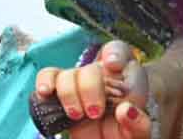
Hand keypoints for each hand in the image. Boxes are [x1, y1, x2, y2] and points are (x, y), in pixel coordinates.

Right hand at [33, 40, 151, 138]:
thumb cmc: (125, 135)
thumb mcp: (138, 133)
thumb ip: (139, 124)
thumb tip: (126, 110)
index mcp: (125, 79)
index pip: (120, 52)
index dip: (114, 53)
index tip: (113, 66)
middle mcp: (100, 76)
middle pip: (91, 68)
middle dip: (90, 88)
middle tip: (95, 112)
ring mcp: (78, 84)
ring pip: (67, 74)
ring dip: (69, 94)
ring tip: (76, 115)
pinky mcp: (59, 93)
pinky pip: (47, 77)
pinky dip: (44, 83)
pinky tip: (45, 93)